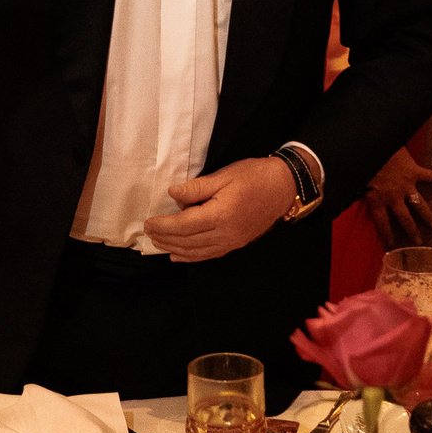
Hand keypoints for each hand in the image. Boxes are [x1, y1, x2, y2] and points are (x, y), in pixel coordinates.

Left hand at [145, 157, 294, 262]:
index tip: (148, 222)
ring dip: (174, 249)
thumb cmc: (253, 176)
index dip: (163, 226)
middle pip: (186, 241)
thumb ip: (197, 188)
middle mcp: (224, 233)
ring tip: (158, 243)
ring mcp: (231, 242)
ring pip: (196, 251)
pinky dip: (191, 257)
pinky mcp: (235, 244)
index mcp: (220, 215)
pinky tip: (178, 256)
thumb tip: (173, 195)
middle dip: (164, 238)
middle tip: (148, 233)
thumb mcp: (223, 175)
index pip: (183, 226)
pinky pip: (208, 255)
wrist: (283, 187)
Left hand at [366, 148, 431, 248]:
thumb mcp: (358, 181)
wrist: (374, 144)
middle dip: (412, 232)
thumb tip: (350, 196)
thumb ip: (360, 191)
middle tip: (418, 242)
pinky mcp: (414, 171)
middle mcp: (393, 196)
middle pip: (404, 219)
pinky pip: (428, 176)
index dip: (387, 235)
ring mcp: (406, 185)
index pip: (382, 223)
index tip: (393, 245)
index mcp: (377, 199)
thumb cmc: (363, 162)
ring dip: (427, 216)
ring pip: (419, 205)